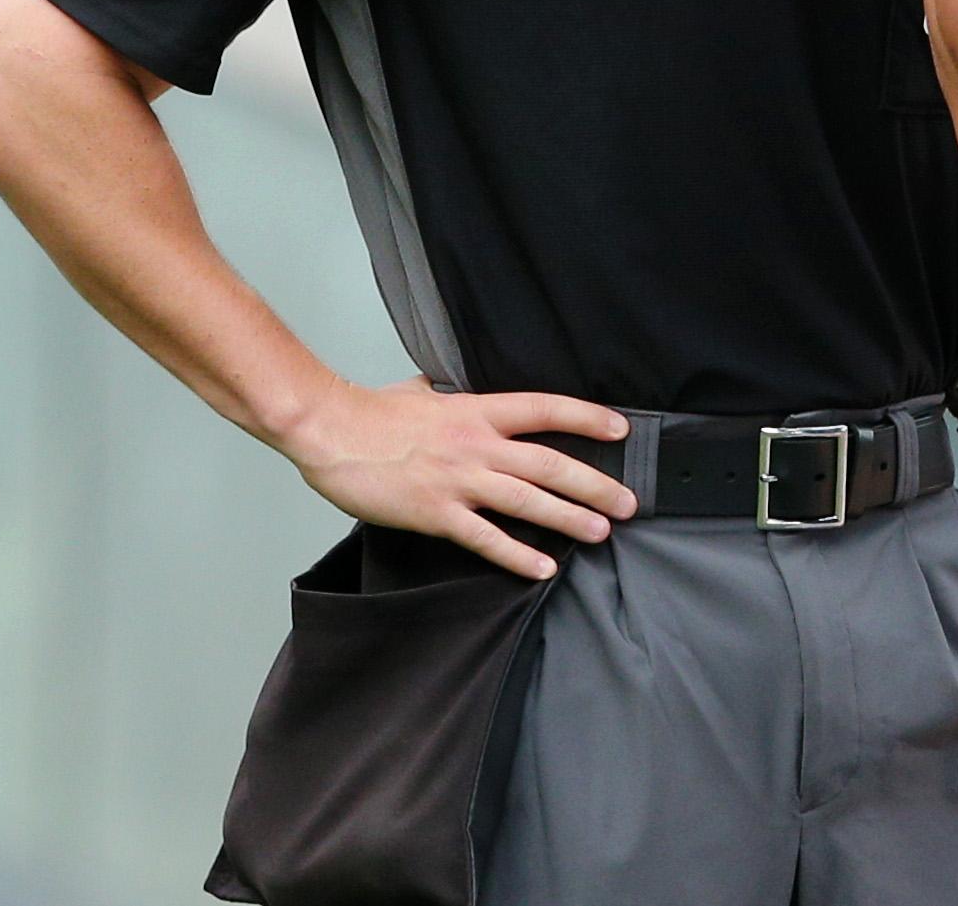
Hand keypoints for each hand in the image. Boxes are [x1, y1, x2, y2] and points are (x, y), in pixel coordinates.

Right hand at [279, 373, 635, 579]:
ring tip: (601, 532)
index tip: (621, 430)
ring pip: (528, 500)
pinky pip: (486, 538)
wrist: (329, 430)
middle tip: (628, 502)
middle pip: (550, 463)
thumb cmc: (370, 412)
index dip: (587, 418)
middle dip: (595, 484)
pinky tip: (542, 568)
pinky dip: (517, 555)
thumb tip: (455, 388)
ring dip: (569, 518)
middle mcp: (476, 444)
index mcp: (476, 410)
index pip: (546, 409)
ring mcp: (458, 480)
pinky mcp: (436, 513)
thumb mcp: (421, 391)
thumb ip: (449, 395)